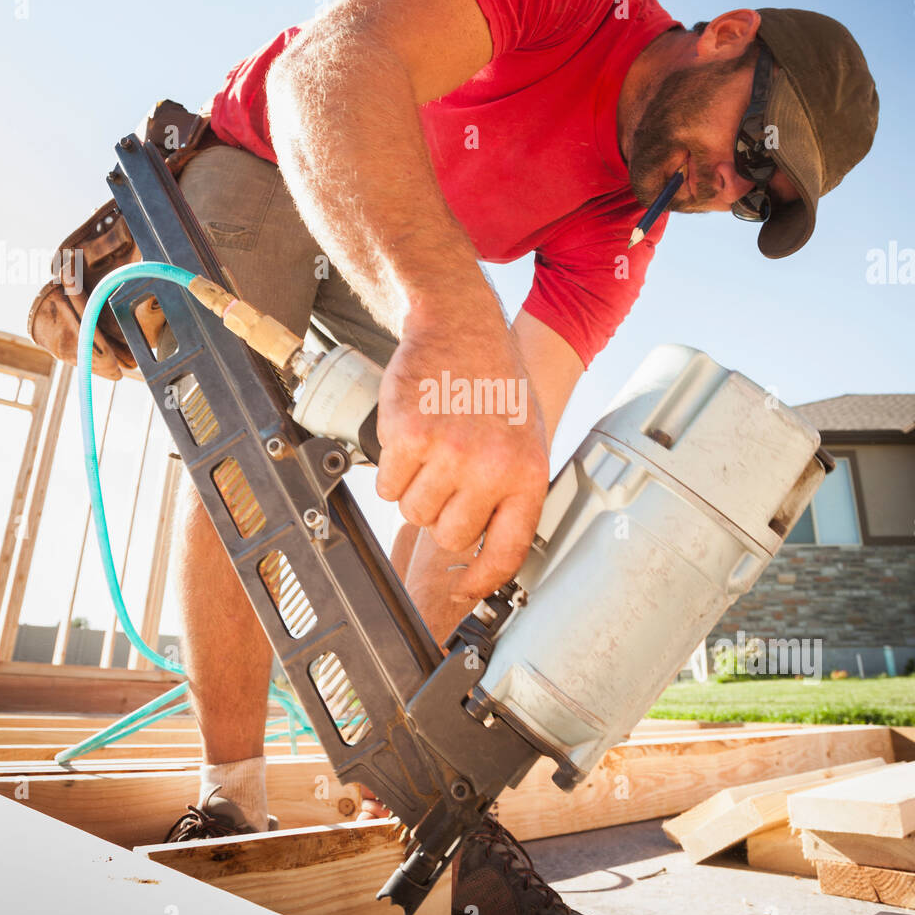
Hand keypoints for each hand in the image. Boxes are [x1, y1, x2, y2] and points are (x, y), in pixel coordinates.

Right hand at [375, 307, 548, 605]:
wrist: (462, 326)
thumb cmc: (495, 385)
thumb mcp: (526, 441)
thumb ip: (510, 494)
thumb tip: (483, 553)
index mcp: (527, 475)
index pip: (505, 551)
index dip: (480, 579)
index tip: (462, 588)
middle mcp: (490, 468)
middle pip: (448, 536)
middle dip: (442, 515)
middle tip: (446, 478)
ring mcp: (449, 452)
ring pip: (413, 513)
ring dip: (414, 491)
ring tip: (432, 452)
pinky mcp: (409, 436)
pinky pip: (388, 485)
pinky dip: (392, 469)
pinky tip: (411, 439)